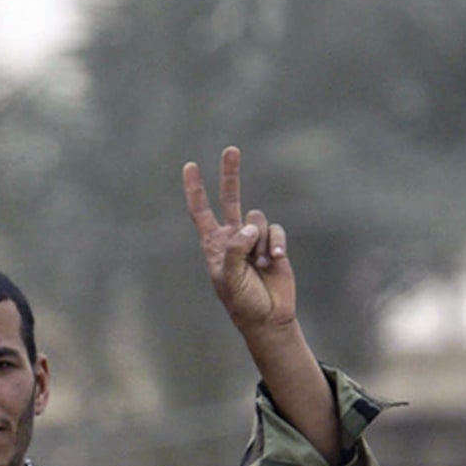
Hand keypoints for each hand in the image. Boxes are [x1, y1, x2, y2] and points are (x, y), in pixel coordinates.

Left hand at [183, 146, 295, 336]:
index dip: (195, 190)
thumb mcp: (229, 277)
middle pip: (230, 199)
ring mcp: (254, 239)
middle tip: (230, 149)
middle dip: (230, 174)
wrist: (268, 316)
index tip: (190, 166)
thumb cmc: (242, 301)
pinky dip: (275, 244)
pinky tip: (275, 261)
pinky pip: (274, 230)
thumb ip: (235, 249)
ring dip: (260, 242)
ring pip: (257, 219)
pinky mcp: (273, 242)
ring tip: (259, 265)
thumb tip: (249, 226)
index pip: (200, 212)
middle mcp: (232, 237)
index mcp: (213, 245)